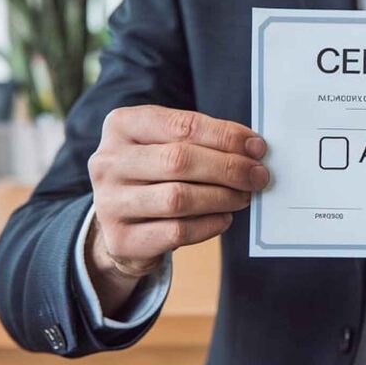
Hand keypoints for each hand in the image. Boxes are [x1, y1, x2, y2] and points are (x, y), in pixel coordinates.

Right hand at [85, 105, 269, 315]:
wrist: (122, 225)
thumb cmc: (156, 176)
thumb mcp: (168, 146)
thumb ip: (204, 142)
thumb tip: (253, 148)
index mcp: (122, 125)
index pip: (181, 125)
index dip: (225, 136)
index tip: (257, 147)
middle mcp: (108, 161)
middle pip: (179, 160)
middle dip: (228, 168)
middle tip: (258, 176)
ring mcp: (108, 202)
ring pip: (177, 198)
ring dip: (222, 197)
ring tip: (243, 197)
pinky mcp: (120, 239)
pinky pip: (176, 231)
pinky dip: (209, 225)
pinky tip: (224, 218)